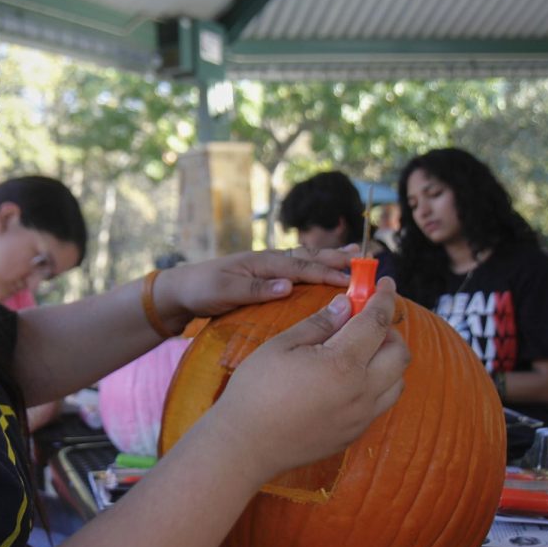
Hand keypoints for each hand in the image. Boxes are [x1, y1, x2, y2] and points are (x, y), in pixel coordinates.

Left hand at [155, 248, 352, 327]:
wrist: (181, 289)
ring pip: (305, 260)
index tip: (352, 279)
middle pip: (308, 257)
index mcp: (262, 263)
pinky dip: (315, 266)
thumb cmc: (201, 289)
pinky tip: (326, 269)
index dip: (327, 273)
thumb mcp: (224, 291)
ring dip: (329, 258)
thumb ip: (255, 289)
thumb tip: (287, 286)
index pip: (301, 268)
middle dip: (337, 258)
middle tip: (366, 258)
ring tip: (354, 255)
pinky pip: (297, 269)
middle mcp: (268, 261)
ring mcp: (267, 267)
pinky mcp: (265, 277)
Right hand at [206, 277, 408, 483]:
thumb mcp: (281, 346)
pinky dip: (378, 384)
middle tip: (365, 321)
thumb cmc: (256, 390)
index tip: (387, 284)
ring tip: (360, 351)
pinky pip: (381, 403)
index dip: (385, 299)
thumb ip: (318, 324)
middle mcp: (361, 391)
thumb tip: (344, 304)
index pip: (377, 323)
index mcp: (342, 364)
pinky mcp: (355, 433)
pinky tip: (349, 379)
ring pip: (398, 381)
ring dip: (388, 360)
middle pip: (400, 354)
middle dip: (390, 331)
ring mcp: (361, 416)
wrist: (246, 445)